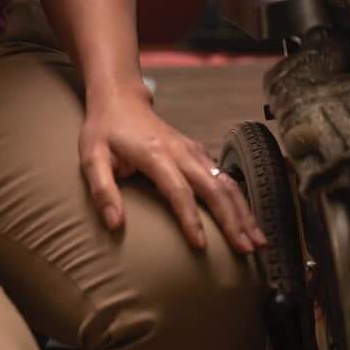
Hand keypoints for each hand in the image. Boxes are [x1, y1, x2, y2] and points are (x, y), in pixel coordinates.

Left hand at [79, 83, 265, 254]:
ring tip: (258, 240)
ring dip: (244, 211)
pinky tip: (248, 220)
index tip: (201, 246)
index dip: (190, 219)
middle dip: (233, 219)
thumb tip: (115, 225)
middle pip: (214, 187)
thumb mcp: (91, 158)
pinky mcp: (199, 153)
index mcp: (155, 154)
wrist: (121, 99)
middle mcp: (181, 151)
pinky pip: (225, 177)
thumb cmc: (104, 131)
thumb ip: (102, 190)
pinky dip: (239, 200)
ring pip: (226, 182)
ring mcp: (193, 151)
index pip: (178, 191)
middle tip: (247, 249)